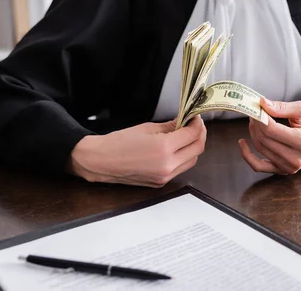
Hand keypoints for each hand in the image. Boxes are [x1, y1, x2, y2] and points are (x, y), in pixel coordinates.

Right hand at [69, 115, 205, 186]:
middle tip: (195, 124)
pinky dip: (183, 157)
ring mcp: (165, 177)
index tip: (196, 116)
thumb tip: (185, 122)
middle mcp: (167, 165)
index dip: (197, 124)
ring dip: (193, 147)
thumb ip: (170, 126)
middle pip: (197, 149)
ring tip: (186, 135)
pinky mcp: (161, 183)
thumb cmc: (119, 142)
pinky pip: (180, 169)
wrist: (100, 161)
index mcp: (164, 148)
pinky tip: (176, 148)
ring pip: (191, 160)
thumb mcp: (147, 128)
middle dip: (199, 135)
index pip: (192, 135)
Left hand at [239, 99, 300, 174]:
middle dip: (255, 123)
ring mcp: (289, 167)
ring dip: (253, 132)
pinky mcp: (282, 171)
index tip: (255, 107)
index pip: (271, 130)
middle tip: (254, 112)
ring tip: (255, 121)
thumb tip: (262, 104)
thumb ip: (281, 107)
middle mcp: (296, 158)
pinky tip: (242, 143)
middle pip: (264, 139)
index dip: (259, 117)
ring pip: (260, 148)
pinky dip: (247, 155)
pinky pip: (258, 166)